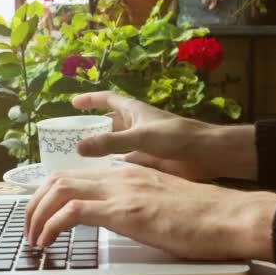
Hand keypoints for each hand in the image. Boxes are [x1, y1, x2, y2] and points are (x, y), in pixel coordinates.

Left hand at [25, 165, 275, 260]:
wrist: (231, 216)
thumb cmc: (203, 216)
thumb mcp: (158, 203)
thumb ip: (133, 203)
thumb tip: (114, 216)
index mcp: (127, 174)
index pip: (74, 174)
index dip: (49, 193)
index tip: (40, 213)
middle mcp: (119, 177)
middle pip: (59, 179)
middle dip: (35, 203)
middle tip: (29, 227)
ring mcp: (122, 192)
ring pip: (60, 190)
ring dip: (38, 214)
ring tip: (33, 237)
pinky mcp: (126, 212)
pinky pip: (74, 211)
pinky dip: (53, 226)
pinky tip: (49, 241)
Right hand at [72, 91, 257, 180]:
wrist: (206, 154)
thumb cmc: (176, 137)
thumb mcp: (140, 137)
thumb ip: (110, 143)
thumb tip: (79, 147)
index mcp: (133, 111)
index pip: (107, 99)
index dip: (90, 100)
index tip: (73, 103)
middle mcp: (135, 125)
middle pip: (108, 124)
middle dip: (91, 128)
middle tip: (70, 138)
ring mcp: (141, 143)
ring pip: (115, 144)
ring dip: (100, 148)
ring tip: (79, 158)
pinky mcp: (147, 159)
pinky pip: (123, 160)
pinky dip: (112, 165)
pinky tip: (101, 175)